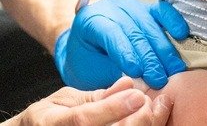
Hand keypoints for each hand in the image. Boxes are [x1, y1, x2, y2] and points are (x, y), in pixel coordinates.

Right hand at [9, 77, 171, 125]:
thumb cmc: (49, 117)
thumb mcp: (65, 100)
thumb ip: (97, 95)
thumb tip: (127, 84)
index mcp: (55, 124)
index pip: (85, 120)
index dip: (112, 108)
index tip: (137, 95)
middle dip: (137, 120)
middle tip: (152, 102)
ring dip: (144, 125)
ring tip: (157, 109)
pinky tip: (151, 118)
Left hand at [54, 0, 188, 89]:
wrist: (87, 47)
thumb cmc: (88, 62)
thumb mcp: (91, 70)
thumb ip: (111, 74)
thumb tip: (134, 87)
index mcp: (90, 19)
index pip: (111, 33)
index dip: (125, 52)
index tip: (137, 71)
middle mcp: (111, 7)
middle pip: (133, 30)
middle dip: (149, 57)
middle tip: (159, 79)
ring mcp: (130, 5)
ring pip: (149, 24)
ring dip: (163, 49)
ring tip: (173, 70)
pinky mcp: (146, 8)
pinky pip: (161, 11)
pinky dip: (172, 21)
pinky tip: (181, 34)